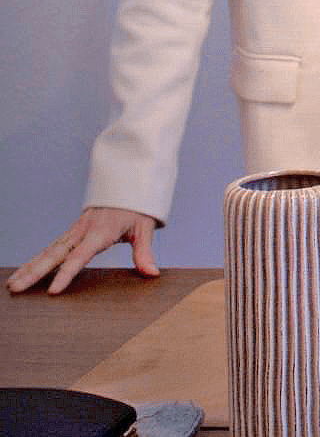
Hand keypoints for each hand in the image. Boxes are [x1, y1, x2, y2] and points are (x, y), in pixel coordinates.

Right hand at [7, 207, 159, 294]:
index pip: (80, 256)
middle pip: (55, 254)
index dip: (66, 274)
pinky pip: (51, 246)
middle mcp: (83, 231)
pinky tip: (22, 271)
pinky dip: (35, 259)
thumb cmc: (138, 207)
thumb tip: (152, 274)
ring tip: (12, 285)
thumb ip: (144, 252)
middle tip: (16, 289)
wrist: (130, 182)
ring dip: (29, 267)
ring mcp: (75, 230)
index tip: (52, 291)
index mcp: (100, 232)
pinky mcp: (73, 231)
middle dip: (34, 272)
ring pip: (48, 251)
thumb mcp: (145, 227)